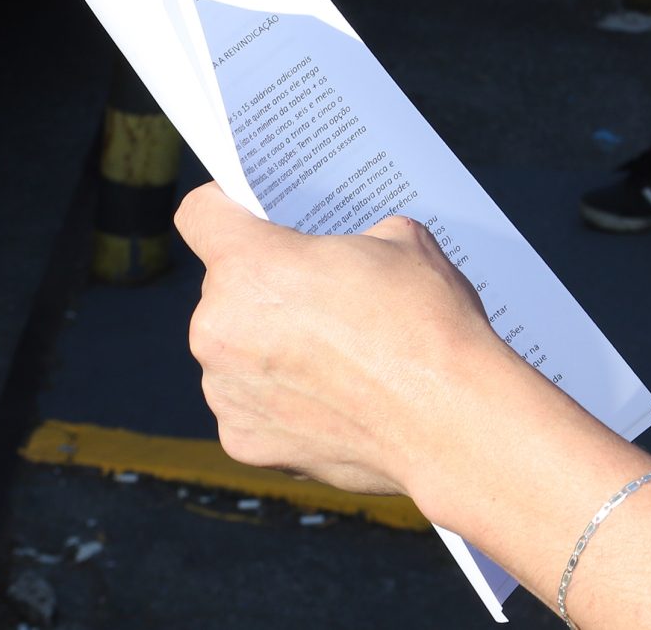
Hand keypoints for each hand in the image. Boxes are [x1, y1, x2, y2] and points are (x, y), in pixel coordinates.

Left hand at [175, 186, 506, 497]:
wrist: (449, 419)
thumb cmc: (428, 323)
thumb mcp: (401, 240)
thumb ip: (348, 240)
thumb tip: (341, 256)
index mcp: (252, 264)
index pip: (201, 215)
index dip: (225, 209)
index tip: (246, 218)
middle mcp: (219, 326)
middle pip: (225, 290)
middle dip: (268, 290)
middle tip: (322, 300)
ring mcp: (225, 390)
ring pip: (234, 351)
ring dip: (269, 348)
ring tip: (334, 359)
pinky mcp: (242, 441)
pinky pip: (250, 405)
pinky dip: (282, 402)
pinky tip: (332, 402)